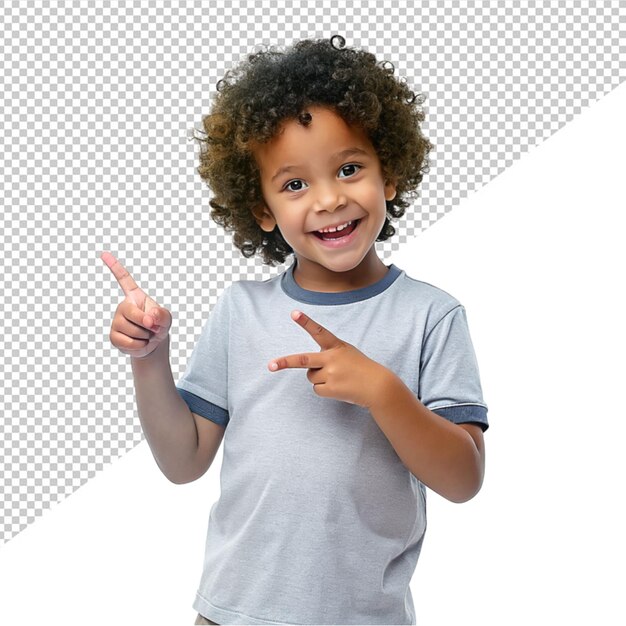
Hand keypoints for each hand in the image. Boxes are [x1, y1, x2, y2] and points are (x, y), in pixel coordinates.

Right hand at [101, 251, 171, 358]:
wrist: (152, 343)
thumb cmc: (158, 325)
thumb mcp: (166, 319)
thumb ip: (162, 315)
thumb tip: (150, 318)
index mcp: (135, 297)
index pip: (124, 280)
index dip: (115, 267)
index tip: (104, 253)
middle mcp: (123, 307)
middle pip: (133, 313)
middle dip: (148, 323)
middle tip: (153, 326)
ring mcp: (116, 322)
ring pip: (133, 330)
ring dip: (146, 336)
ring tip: (145, 334)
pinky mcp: (113, 336)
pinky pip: (129, 343)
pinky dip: (140, 346)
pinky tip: (139, 342)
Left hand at [268, 310, 389, 408]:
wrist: (378, 386)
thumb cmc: (360, 367)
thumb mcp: (346, 353)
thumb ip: (328, 355)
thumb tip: (308, 369)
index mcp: (336, 346)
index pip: (319, 331)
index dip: (306, 322)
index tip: (294, 313)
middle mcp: (332, 358)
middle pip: (302, 360)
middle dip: (285, 362)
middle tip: (271, 365)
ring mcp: (330, 374)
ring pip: (311, 376)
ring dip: (320, 379)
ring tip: (338, 379)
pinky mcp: (330, 389)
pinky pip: (316, 389)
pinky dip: (325, 390)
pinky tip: (339, 388)